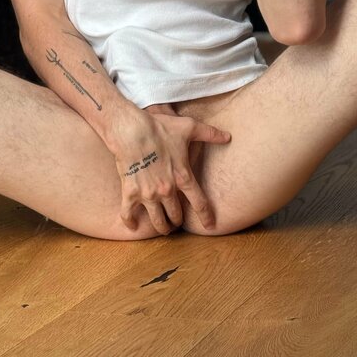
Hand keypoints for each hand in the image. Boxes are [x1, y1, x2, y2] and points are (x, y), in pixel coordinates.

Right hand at [106, 104, 231, 234]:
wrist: (132, 130)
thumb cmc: (161, 128)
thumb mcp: (189, 128)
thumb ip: (210, 134)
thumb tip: (228, 136)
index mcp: (183, 176)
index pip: (199, 203)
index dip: (206, 216)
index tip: (210, 226)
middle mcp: (167, 190)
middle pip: (176, 215)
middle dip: (178, 220)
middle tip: (178, 221)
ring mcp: (148, 193)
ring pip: (157, 220)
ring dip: (162, 227)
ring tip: (163, 228)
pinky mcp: (130, 192)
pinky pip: (128, 213)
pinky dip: (130, 222)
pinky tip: (133, 226)